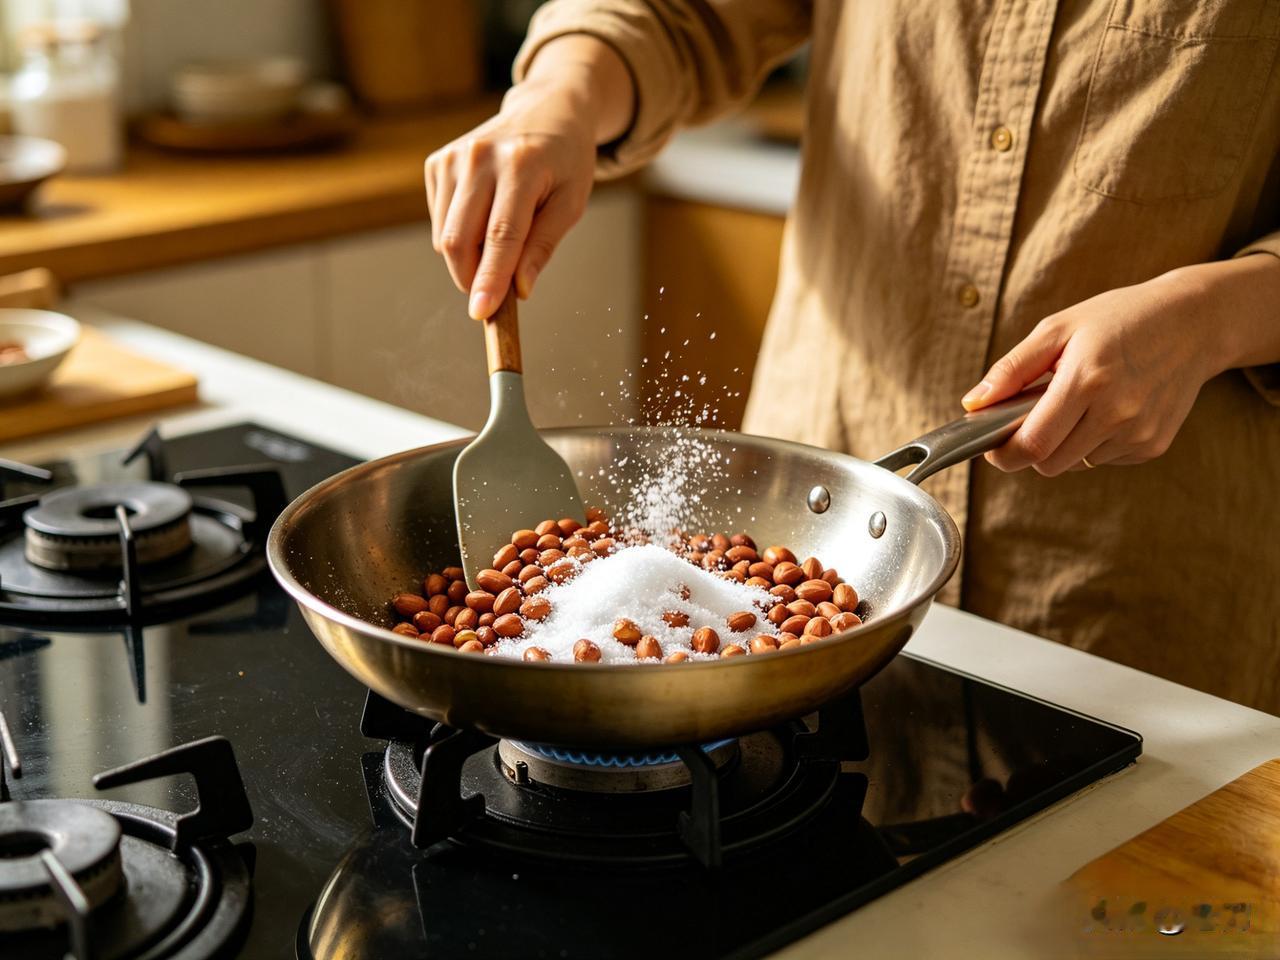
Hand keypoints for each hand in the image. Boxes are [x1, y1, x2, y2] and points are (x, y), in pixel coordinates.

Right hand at [424, 37, 632, 319]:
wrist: (546, 110)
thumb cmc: (565, 162)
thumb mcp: (572, 202)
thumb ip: (544, 245)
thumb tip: (520, 289)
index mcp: (521, 165)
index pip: (501, 234)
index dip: (490, 278)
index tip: (481, 312)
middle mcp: (480, 156)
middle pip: (461, 239)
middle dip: (472, 279)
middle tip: (494, 295)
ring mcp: (453, 157)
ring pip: (446, 236)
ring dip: (469, 259)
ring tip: (501, 242)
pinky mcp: (437, 162)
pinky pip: (440, 222)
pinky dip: (460, 235)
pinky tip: (484, 216)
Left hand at [960, 267, 1229, 474]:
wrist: (1194, 322)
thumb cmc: (1120, 319)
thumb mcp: (1059, 328)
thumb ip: (1012, 369)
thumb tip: (973, 403)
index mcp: (1087, 381)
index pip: (1032, 445)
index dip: (1004, 454)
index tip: (992, 447)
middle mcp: (1117, 413)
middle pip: (1050, 463)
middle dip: (1030, 449)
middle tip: (1031, 419)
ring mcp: (1139, 433)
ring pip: (1075, 464)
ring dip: (1063, 445)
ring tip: (1077, 404)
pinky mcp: (1154, 445)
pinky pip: (1103, 459)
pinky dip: (1093, 443)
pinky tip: (1107, 409)